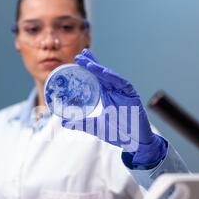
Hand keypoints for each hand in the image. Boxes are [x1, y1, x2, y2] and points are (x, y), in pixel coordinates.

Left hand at [61, 49, 167, 166]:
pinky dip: (114, 78)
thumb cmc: (118, 134)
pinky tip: (104, 73)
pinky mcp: (133, 97)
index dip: (88, 68)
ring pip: (111, 77)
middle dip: (92, 63)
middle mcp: (115, 92)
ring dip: (100, 69)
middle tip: (81, 54)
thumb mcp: (94, 127)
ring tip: (88, 63)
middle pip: (103, 74)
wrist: (135, 144)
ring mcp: (124, 94)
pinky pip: (123, 84)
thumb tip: (64, 122)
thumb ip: (80, 123)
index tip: (78, 59)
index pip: (96, 78)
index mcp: (108, 96)